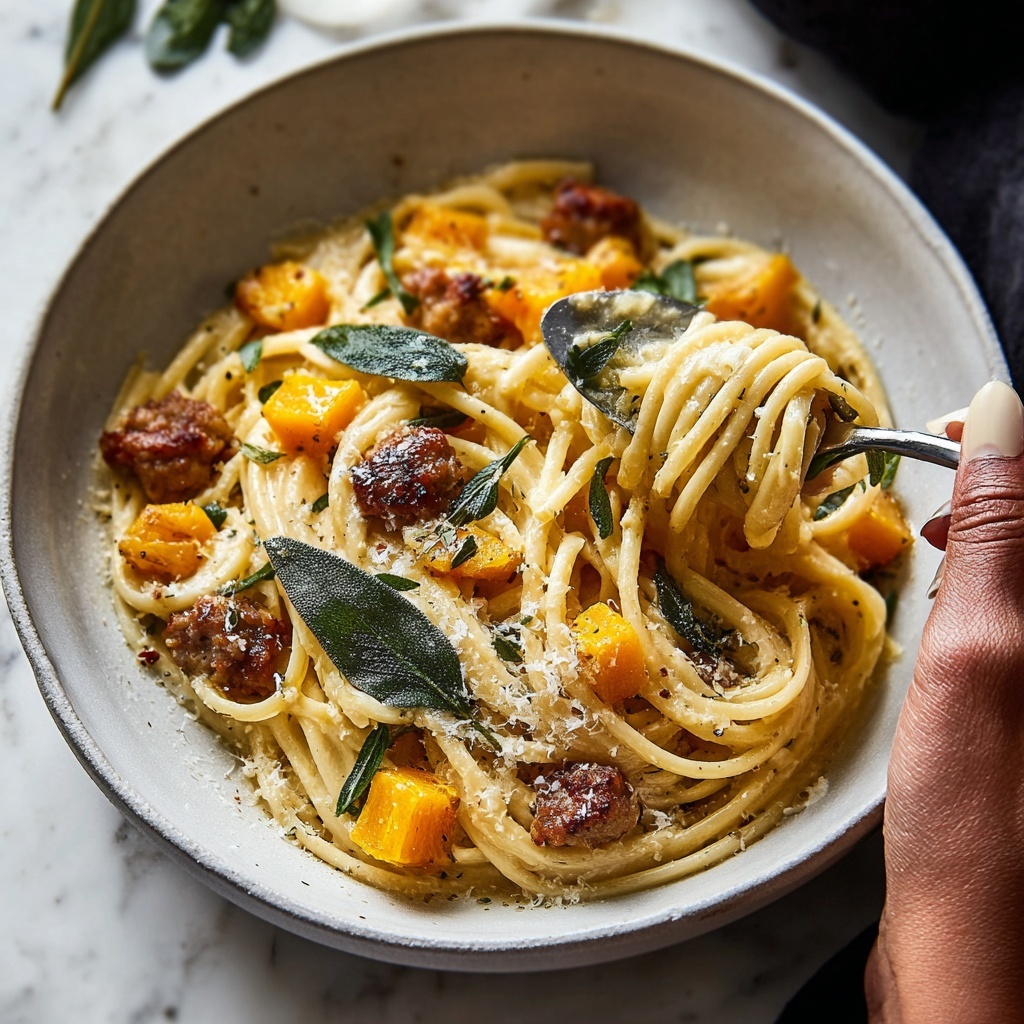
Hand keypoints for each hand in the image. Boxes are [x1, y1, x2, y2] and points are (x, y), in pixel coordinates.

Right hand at [866, 381, 1023, 1020]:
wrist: (974, 935)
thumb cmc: (974, 810)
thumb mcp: (981, 655)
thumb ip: (999, 535)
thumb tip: (1001, 419)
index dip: (1012, 445)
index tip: (950, 432)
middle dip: (1000, 488)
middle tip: (930, 488)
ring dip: (993, 536)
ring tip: (933, 541)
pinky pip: (1020, 617)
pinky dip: (990, 588)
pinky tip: (953, 606)